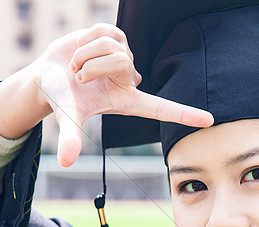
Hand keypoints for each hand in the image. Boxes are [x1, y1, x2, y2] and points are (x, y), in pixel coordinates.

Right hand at [38, 24, 213, 165]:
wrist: (48, 75)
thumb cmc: (61, 98)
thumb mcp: (67, 117)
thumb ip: (70, 139)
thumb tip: (67, 163)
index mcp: (127, 102)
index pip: (161, 108)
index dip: (184, 113)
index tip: (210, 120)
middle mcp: (131, 80)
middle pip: (121, 63)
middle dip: (91, 67)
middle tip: (79, 77)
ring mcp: (126, 57)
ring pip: (111, 45)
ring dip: (85, 54)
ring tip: (77, 65)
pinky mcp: (116, 37)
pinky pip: (104, 30)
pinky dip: (85, 39)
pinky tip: (81, 49)